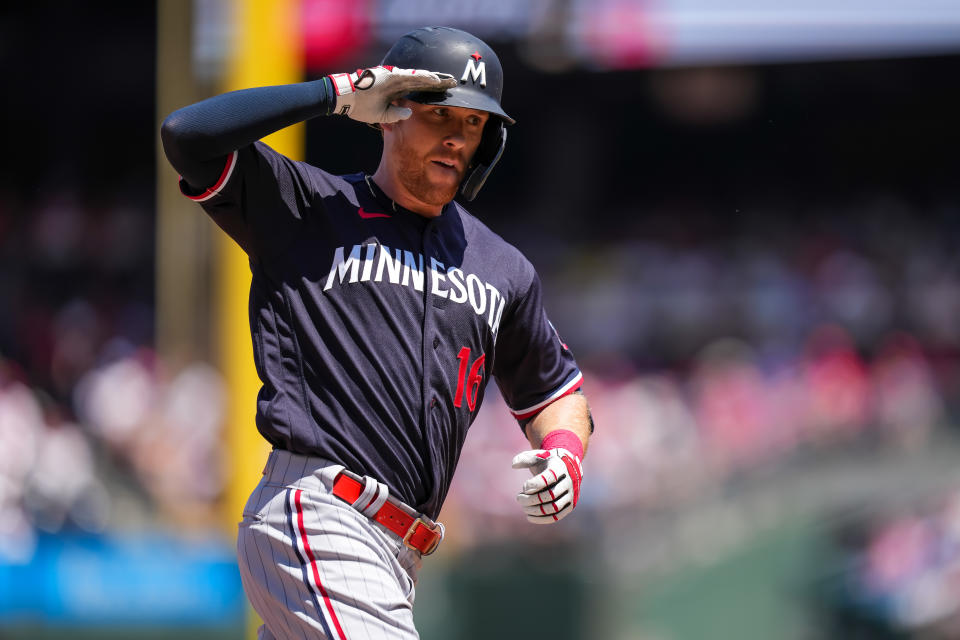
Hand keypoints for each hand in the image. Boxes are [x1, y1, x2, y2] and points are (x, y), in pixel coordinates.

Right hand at [328, 66, 456, 123]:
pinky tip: (436, 79)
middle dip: (439, 83)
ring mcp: (395, 78)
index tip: (446, 93)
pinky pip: (411, 77)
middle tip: (455, 83)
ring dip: (436, 79)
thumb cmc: (361, 106)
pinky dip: (424, 78)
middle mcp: (398, 83)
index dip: (433, 91)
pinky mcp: (391, 76)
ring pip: (420, 78)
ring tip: (450, 80)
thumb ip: (397, 114)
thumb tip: (410, 112)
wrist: (345, 99)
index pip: (419, 91)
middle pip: (423, 82)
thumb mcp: (383, 116)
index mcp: (396, 91)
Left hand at [512, 448, 582, 523]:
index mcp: (560, 468)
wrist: (567, 468)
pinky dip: (542, 519)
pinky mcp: (570, 506)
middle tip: (518, 498)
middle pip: (549, 495)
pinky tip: (529, 516)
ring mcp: (571, 495)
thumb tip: (513, 465)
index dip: (534, 484)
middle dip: (531, 499)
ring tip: (523, 507)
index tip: (523, 486)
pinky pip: (557, 516)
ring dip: (535, 510)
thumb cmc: (548, 462)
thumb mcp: (538, 456)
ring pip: (553, 507)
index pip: (549, 478)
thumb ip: (525, 458)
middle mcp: (569, 482)